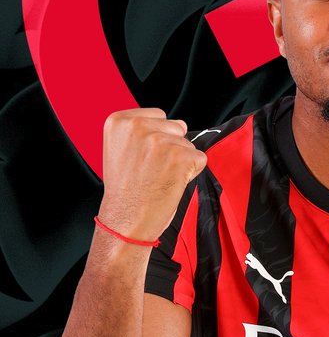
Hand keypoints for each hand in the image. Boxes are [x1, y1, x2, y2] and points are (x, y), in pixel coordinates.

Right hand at [98, 108, 206, 241]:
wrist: (126, 221)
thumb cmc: (125, 191)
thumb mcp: (120, 149)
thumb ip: (144, 131)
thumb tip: (182, 124)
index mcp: (119, 121)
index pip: (159, 115)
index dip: (157, 137)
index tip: (143, 157)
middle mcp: (138, 126)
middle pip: (176, 127)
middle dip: (171, 148)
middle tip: (152, 171)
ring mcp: (159, 141)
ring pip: (188, 144)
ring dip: (181, 162)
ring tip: (159, 178)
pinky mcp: (180, 156)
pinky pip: (200, 158)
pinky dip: (192, 172)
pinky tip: (171, 183)